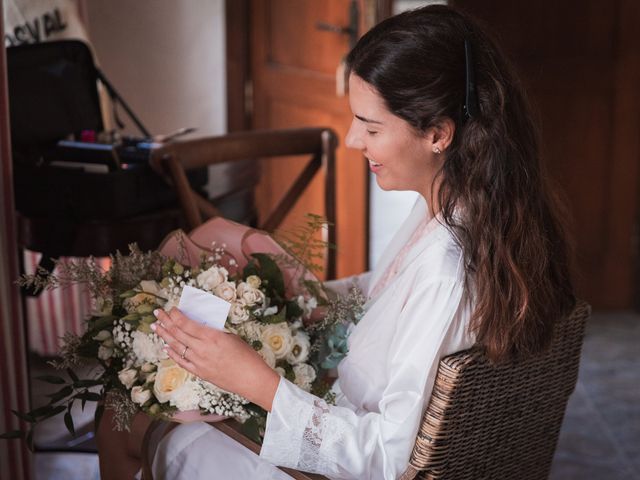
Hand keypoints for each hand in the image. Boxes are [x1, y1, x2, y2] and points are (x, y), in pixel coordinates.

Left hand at [152, 308, 279, 411]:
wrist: (250, 378)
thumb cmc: (246, 356)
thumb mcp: (231, 337)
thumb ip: (214, 333)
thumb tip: (201, 329)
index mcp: (211, 336)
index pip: (186, 323)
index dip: (175, 315)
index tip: (171, 309)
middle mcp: (201, 348)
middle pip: (177, 333)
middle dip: (166, 321)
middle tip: (157, 313)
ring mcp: (198, 361)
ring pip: (176, 346)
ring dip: (164, 335)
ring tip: (156, 327)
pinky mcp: (199, 372)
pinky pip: (181, 361)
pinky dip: (172, 353)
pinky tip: (165, 347)